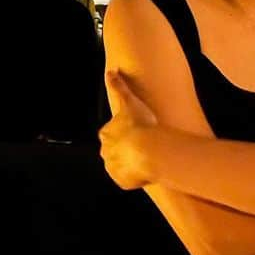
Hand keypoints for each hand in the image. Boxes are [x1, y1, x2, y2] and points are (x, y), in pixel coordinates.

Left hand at [98, 68, 158, 189]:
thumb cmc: (139, 125)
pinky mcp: (123, 181)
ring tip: (147, 157)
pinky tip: (146, 170)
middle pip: (114, 150)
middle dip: (126, 148)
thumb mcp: (128, 100)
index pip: (110, 132)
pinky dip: (135, 177)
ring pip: (121, 165)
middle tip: (142, 144)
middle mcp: (106, 152)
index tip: (135, 130)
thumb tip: (110, 72)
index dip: (124, 131)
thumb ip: (118, 86)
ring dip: (130, 162)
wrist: (148, 151)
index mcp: (106, 134)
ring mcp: (114, 168)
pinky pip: (128, 180)